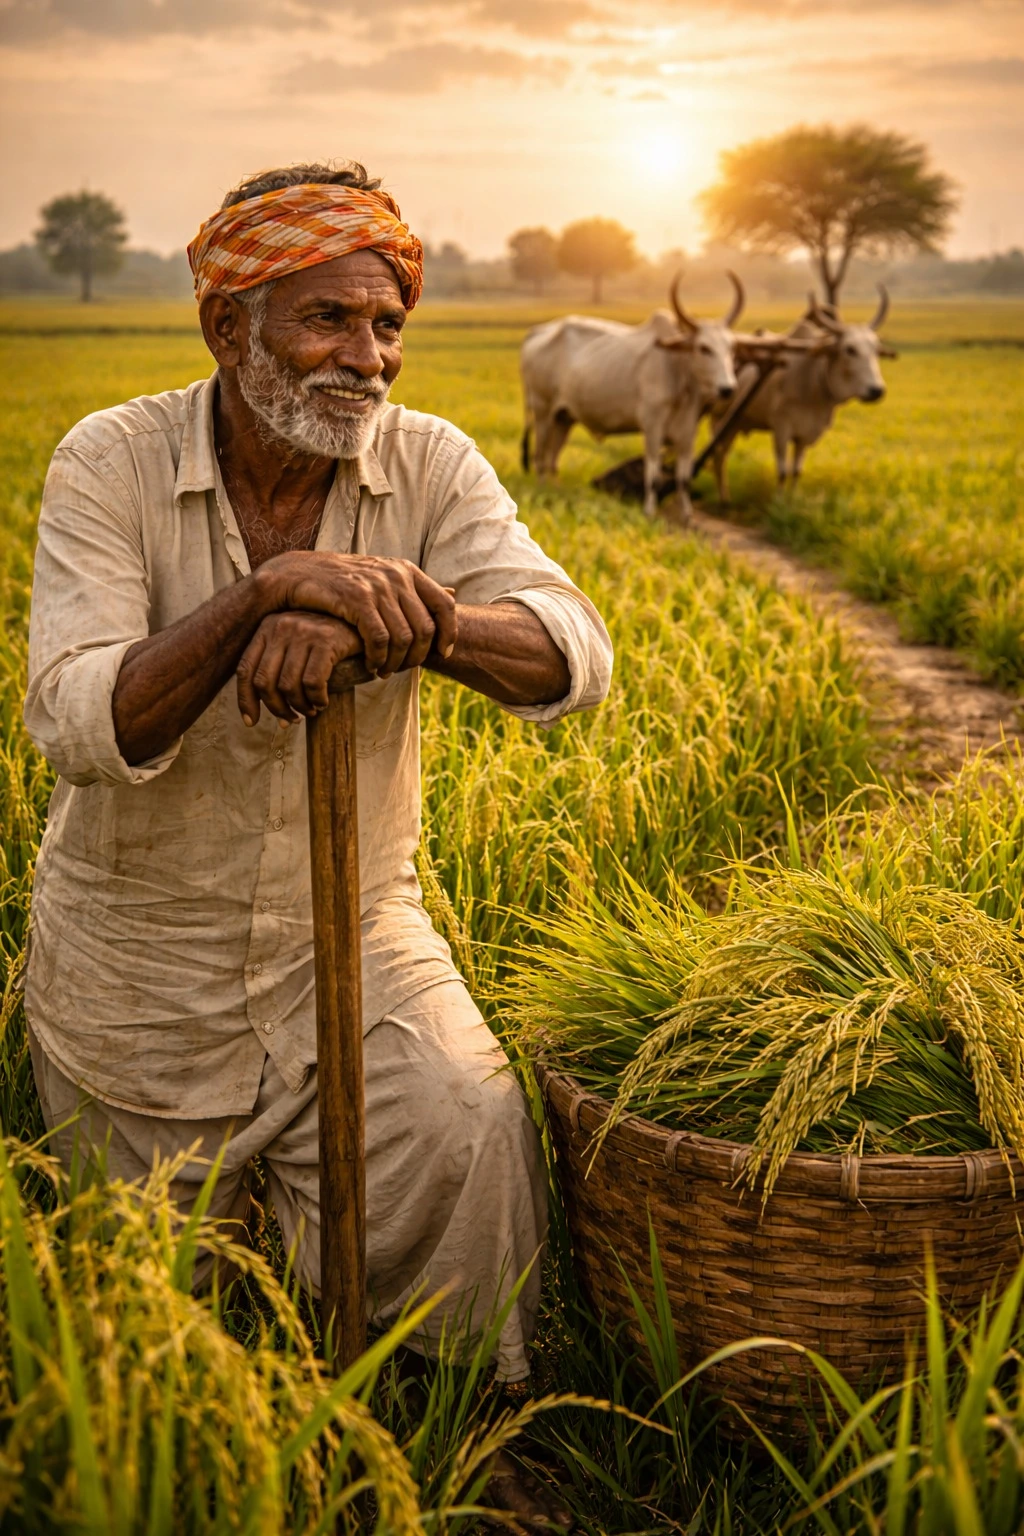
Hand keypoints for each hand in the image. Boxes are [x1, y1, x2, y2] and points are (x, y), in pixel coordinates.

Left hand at [236, 612, 361, 724]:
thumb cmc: (326, 643)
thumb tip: (252, 715)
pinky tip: (323, 702)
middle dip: (277, 709)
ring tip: (311, 710)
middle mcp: (281, 625)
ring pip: (288, 686)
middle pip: (264, 682)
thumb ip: (274, 668)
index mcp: (267, 627)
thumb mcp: (294, 647)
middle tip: (290, 720)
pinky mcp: (326, 639)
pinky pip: (312, 683)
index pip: (246, 669)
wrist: (362, 622)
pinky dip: (317, 700)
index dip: (246, 700)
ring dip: (300, 707)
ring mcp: (303, 631)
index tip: (251, 722)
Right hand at [257, 553, 457, 676]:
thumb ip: (412, 589)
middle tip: (404, 670)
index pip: (445, 604)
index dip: (449, 633)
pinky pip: (380, 639)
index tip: (443, 653)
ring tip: (384, 672)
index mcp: (406, 570)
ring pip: (404, 637)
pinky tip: (370, 666)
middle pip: (426, 628)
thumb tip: (455, 593)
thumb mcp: (381, 579)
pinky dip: (378, 658)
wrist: (296, 574)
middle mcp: (396, 575)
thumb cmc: (341, 583)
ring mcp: (377, 586)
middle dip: (418, 656)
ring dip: (396, 662)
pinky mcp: (357, 600)